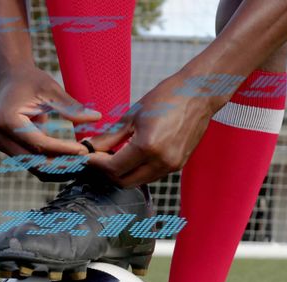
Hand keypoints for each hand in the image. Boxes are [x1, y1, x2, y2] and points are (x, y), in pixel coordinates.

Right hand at [0, 67, 111, 181]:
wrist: (13, 80)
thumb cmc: (32, 81)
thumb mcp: (51, 90)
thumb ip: (71, 107)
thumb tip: (96, 117)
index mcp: (7, 121)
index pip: (39, 144)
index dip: (63, 150)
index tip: (84, 151)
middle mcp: (0, 137)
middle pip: (35, 162)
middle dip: (63, 165)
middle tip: (87, 163)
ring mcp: (2, 146)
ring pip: (35, 168)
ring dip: (60, 170)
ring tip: (82, 164)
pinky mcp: (10, 150)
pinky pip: (34, 165)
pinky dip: (53, 166)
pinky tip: (72, 162)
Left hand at [85, 72, 221, 185]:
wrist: (199, 94)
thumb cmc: (167, 97)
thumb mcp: (133, 115)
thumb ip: (110, 136)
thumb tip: (90, 147)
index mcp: (148, 147)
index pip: (114, 168)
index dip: (97, 164)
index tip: (87, 157)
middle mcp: (161, 161)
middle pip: (125, 181)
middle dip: (108, 173)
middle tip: (98, 158)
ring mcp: (172, 166)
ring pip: (139, 181)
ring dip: (123, 172)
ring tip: (114, 155)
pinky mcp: (178, 165)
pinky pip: (152, 175)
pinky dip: (138, 169)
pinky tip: (132, 154)